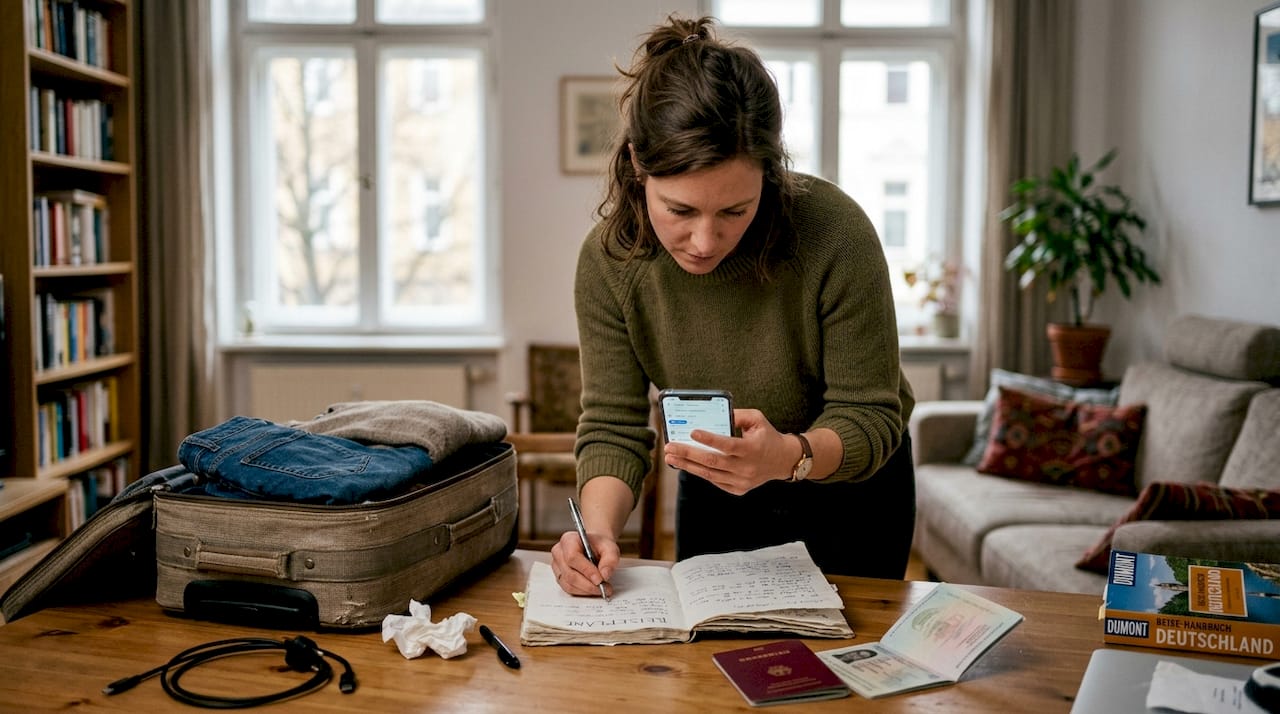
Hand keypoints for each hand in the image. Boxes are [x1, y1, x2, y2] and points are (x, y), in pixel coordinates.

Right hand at [550, 529, 617, 597]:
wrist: (594, 547)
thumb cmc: (599, 545)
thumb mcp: (610, 548)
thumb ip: (610, 560)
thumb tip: (605, 575)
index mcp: (568, 540)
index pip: (572, 557)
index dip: (586, 570)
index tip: (600, 579)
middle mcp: (559, 553)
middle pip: (570, 573)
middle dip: (588, 584)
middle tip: (604, 588)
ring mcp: (557, 566)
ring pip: (569, 584)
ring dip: (586, 590)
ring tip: (602, 589)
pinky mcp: (559, 577)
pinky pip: (569, 589)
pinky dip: (582, 592)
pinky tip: (593, 589)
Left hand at [663, 408, 798, 494]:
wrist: (783, 461)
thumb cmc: (767, 436)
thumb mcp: (757, 419)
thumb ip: (737, 415)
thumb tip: (714, 414)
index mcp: (753, 448)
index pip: (727, 445)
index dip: (709, 439)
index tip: (692, 432)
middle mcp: (747, 467)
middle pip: (712, 461)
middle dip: (688, 454)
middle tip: (669, 447)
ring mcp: (742, 481)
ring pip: (710, 474)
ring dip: (687, 466)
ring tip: (670, 458)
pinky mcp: (738, 489)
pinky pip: (715, 481)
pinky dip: (700, 472)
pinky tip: (686, 464)